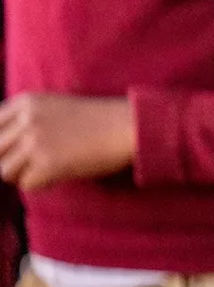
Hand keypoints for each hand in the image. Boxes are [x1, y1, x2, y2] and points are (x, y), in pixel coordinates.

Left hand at [0, 94, 134, 190]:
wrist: (128, 126)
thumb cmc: (96, 120)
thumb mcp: (53, 107)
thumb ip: (23, 119)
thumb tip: (3, 146)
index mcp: (25, 102)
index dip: (2, 145)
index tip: (14, 152)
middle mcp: (26, 119)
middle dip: (10, 161)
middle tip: (34, 163)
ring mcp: (35, 140)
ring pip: (4, 171)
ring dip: (24, 174)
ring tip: (48, 168)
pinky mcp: (47, 163)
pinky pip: (26, 184)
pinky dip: (41, 184)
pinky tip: (59, 174)